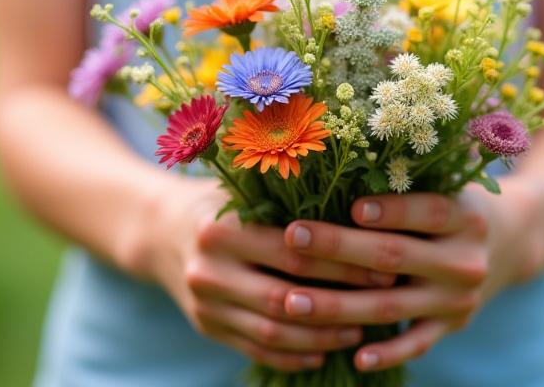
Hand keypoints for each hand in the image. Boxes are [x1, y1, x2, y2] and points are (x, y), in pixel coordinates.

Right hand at [139, 177, 396, 371]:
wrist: (159, 230)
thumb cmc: (219, 201)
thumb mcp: (244, 187)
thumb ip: (288, 194)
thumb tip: (360, 208)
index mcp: (221, 230)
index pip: (294, 253)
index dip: (344, 264)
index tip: (384, 266)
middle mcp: (208, 270)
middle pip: (285, 298)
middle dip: (340, 305)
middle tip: (381, 304)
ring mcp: (204, 304)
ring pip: (272, 332)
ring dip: (320, 338)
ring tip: (358, 333)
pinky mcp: (206, 326)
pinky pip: (254, 348)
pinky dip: (291, 356)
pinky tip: (322, 352)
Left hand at [281, 179, 543, 370]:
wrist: (511, 242)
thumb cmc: (456, 204)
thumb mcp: (448, 184)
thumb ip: (408, 181)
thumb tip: (337, 168)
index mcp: (466, 216)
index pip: (428, 212)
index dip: (392, 211)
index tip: (351, 207)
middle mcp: (465, 260)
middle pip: (396, 256)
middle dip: (339, 248)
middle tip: (293, 238)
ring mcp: (459, 299)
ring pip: (392, 305)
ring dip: (339, 307)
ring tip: (293, 303)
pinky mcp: (452, 326)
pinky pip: (417, 343)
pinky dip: (388, 353)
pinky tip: (354, 358)